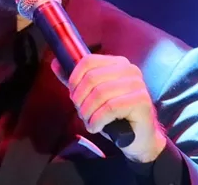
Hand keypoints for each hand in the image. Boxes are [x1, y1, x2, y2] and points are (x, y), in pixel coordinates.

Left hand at [51, 54, 166, 162]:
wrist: (139, 138)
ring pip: (100, 93)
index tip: (73, 96)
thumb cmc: (115, 116)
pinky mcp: (141, 101)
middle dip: (80, 99)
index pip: (88, 61)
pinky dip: (98, 120)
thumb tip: (56, 64)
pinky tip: (96, 127)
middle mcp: (129, 70)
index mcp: (117, 63)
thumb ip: (76, 81)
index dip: (74, 79)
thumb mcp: (92, 96)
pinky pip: (110, 108)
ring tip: (89, 122)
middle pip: (92, 77)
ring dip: (88, 112)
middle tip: (82, 112)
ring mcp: (137, 84)